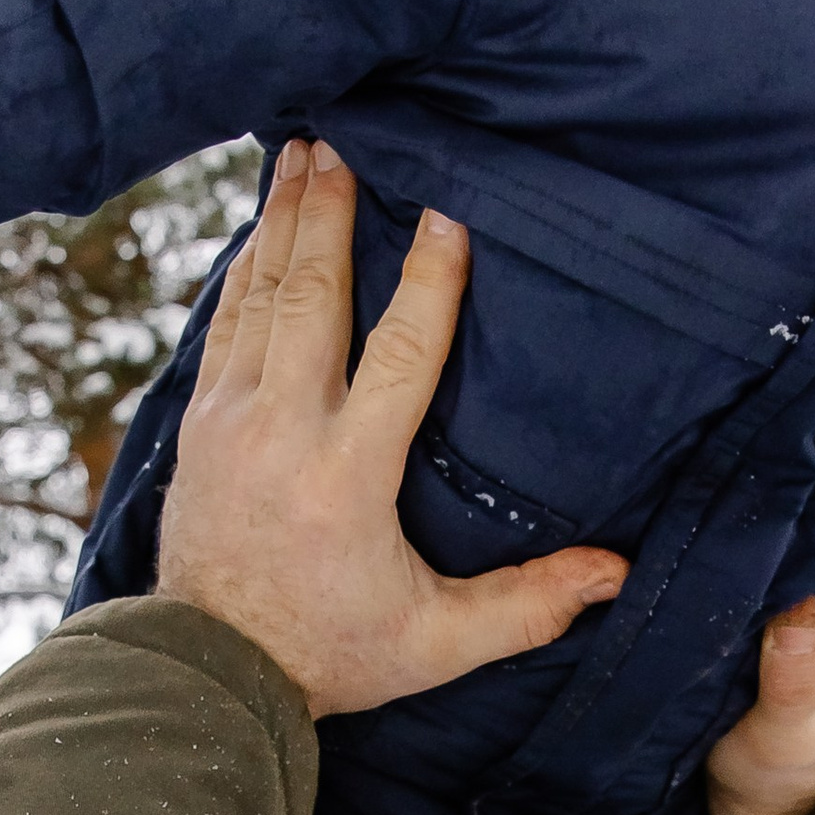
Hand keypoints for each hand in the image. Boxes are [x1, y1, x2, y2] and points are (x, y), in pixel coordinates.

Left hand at [155, 140, 629, 715]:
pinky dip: (244, 271)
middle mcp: (282, 433)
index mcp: (348, 477)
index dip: (430, 283)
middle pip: (313, 296)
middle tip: (344, 141)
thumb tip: (616, 573)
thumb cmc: (330, 654)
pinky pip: (224, 326)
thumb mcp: (436, 643)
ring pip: (260, 298)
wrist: (208, 673)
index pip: (400, 356)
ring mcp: (229, 422)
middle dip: (330, 213)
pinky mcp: (197, 426)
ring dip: (283, 223)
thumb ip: (525, 604)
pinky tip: (262, 231)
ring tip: (300, 155)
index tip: (449, 217)